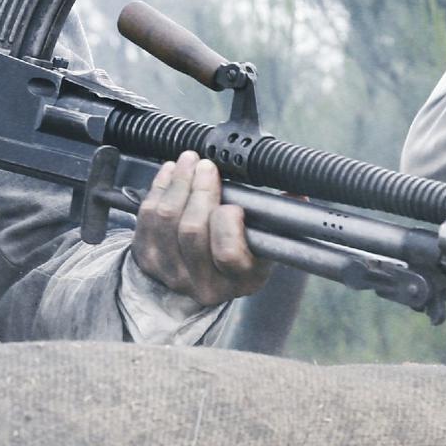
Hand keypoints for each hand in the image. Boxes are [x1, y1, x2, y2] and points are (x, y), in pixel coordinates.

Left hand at [131, 152, 273, 304]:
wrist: (197, 280)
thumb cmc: (237, 255)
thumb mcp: (264, 247)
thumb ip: (278, 220)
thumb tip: (299, 193)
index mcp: (240, 280)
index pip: (228, 252)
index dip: (227, 221)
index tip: (234, 203)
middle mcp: (203, 283)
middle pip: (192, 230)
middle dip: (200, 189)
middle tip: (207, 166)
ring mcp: (170, 272)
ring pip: (166, 219)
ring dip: (178, 183)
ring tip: (189, 162)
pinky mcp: (147, 259)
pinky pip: (147, 216)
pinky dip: (159, 187)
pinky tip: (171, 172)